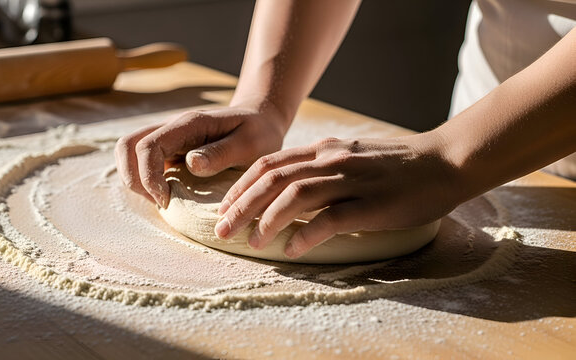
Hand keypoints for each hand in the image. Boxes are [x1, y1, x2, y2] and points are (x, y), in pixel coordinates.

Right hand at [114, 102, 290, 207]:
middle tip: (161, 202)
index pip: (148, 146)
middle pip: (127, 147)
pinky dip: (145, 180)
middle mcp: (172, 128)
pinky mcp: (170, 150)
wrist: (260, 119)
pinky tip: (168, 195)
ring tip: (162, 201)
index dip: (149, 176)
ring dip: (136, 180)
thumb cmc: (258, 132)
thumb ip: (221, 152)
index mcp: (188, 125)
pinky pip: (143, 162)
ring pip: (130, 153)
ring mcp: (168, 138)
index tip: (167, 200)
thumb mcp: (251, 143)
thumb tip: (190, 163)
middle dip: (134, 179)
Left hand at [215, 133, 457, 257]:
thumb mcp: (352, 155)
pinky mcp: (371, 204)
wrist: (445, 162)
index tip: (226, 206)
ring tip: (252, 242)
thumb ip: (322, 166)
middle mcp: (331, 160)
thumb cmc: (397, 165)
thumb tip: (290, 187)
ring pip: (295, 195)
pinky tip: (292, 249)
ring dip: (266, 220)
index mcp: (324, 150)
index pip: (270, 164)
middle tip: (222, 229)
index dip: (241, 185)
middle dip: (241, 205)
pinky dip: (306, 235)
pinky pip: (330, 220)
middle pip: (273, 179)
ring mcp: (351, 180)